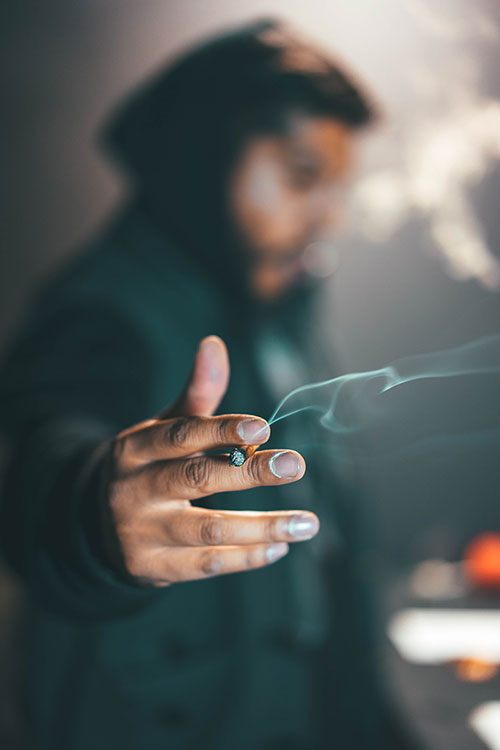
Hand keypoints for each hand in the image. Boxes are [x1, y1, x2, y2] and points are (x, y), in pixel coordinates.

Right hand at [98, 336, 318, 586]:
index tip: (263, 426)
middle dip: (250, 472)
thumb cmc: (149, 465)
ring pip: (209, 528)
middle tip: (295, 464)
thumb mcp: (164, 428)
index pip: (180, 435)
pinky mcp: (152, 568)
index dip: (221, 429)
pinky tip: (281, 546)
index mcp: (133, 448)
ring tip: (309, 522)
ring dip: (264, 526)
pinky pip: (208, 563)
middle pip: (196, 479)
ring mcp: (140, 532)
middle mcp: (132, 490)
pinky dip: (248, 556)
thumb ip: (196, 394)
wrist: (99, 525)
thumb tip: (214, 343)